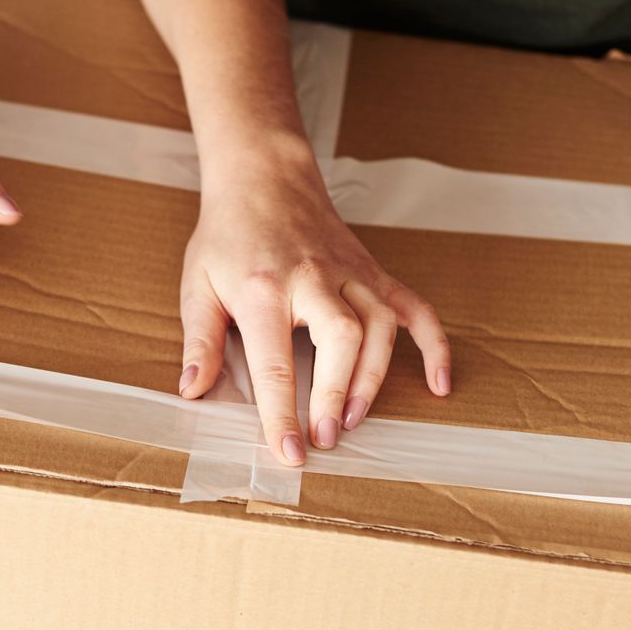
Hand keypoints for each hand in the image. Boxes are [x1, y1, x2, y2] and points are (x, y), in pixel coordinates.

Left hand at [181, 139, 450, 464]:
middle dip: (336, 394)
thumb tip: (192, 391)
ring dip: (372, 378)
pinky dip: (432, 346)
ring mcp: (350, 273)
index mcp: (264, 290)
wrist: (264, 177)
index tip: (290, 452)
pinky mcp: (373, 271)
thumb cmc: (228, 236)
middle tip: (326, 438)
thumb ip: (199, 341)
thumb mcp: (197, 285)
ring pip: (379, 325)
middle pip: (341, 340)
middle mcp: (313, 280)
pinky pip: (414, 308)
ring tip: (353, 419)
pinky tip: (438, 383)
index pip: (276, 363)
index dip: (282, 414)